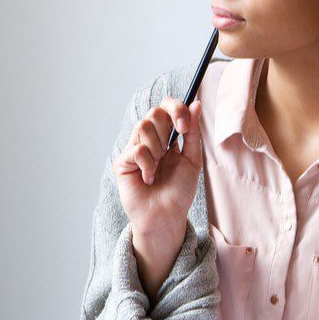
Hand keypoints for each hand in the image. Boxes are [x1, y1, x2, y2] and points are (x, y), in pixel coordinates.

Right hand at [113, 97, 202, 245]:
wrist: (167, 215)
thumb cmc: (179, 190)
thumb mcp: (192, 158)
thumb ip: (193, 132)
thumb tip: (196, 103)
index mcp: (166, 136)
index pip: (166, 107)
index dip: (175, 109)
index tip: (184, 126)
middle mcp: (149, 139)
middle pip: (154, 112)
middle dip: (167, 129)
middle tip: (171, 149)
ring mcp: (133, 149)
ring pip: (143, 127)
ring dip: (158, 148)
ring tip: (159, 167)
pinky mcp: (122, 162)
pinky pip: (137, 149)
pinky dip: (148, 165)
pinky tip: (149, 178)